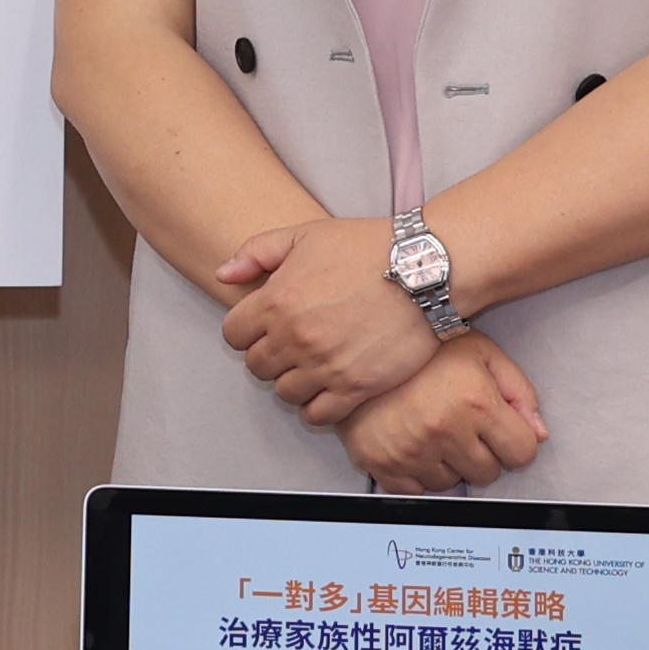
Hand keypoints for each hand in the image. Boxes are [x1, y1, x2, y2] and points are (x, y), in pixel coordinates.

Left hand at [214, 218, 443, 425]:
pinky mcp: (355, 387)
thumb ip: (257, 252)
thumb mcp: (305, 235)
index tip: (266, 326)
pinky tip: (329, 387)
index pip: (233, 335)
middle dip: (270, 356)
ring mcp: (324, 365)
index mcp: (276, 301)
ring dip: (293, 381)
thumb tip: (223, 275)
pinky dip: (317, 406)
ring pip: (285, 393)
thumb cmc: (366, 247)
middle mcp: (294, 338)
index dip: (247, 330)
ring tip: (312, 366)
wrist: (425, 270)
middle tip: (292, 345)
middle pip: (257, 367)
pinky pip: (318, 414)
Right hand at [342, 336, 541, 493]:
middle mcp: (443, 430)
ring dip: (448, 464)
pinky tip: (414, 443)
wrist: (360, 347)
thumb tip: (539, 433)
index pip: (522, 453)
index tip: (499, 430)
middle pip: (487, 474)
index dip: (514, 440)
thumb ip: (519, 391)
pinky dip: (418, 473)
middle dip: (481, 453)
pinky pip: (417, 490)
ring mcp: (411, 451)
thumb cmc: (423, 349)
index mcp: (474, 402)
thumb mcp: (482, 353)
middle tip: (461, 425)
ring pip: (452, 484)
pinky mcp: (382, 463)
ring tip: (433, 429)